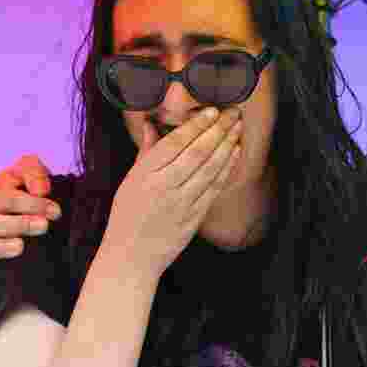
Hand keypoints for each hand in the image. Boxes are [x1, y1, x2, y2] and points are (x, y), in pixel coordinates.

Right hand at [0, 155, 59, 283]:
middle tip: (44, 226)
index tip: (56, 212)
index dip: (31, 204)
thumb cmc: (27, 189)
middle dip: (19, 224)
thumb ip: (34, 172)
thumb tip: (40, 191)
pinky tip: (1, 267)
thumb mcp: (30, 170)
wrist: (28, 213)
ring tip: (21, 246)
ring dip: (1, 247)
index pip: (5, 198)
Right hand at [99, 107, 242, 279]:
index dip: (196, 125)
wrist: (132, 257)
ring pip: (210, 169)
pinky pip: (214, 188)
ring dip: (227, 146)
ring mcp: (181, 203)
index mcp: (145, 174)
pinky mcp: (195, 217)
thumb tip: (151, 124)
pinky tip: (235, 153)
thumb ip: (146, 151)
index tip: (212, 110)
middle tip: (233, 113)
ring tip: (238, 128)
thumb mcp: (130, 180)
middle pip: (197, 153)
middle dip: (218, 130)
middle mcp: (164, 186)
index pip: (175, 143)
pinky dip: (226, 169)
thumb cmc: (127, 216)